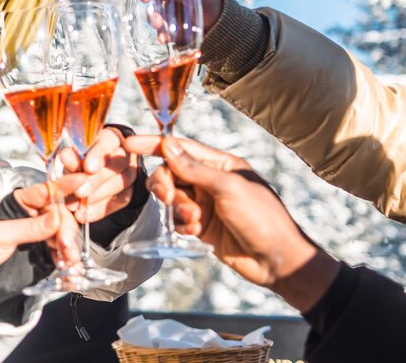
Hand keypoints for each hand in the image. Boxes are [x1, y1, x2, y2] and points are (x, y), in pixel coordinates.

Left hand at [0, 175, 83, 270]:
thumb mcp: (1, 236)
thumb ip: (29, 227)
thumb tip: (56, 217)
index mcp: (22, 203)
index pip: (45, 190)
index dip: (64, 185)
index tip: (80, 180)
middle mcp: (36, 214)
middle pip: (61, 213)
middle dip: (66, 227)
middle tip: (65, 242)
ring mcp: (45, 232)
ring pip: (66, 231)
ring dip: (70, 243)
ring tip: (69, 257)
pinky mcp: (50, 250)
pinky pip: (65, 249)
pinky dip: (69, 256)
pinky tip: (69, 263)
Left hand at [59, 126, 139, 222]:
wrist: (95, 171)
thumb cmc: (82, 157)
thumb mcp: (74, 155)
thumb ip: (71, 155)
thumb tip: (66, 157)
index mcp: (111, 137)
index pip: (109, 142)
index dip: (99, 155)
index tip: (87, 167)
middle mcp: (125, 153)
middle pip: (116, 165)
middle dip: (95, 180)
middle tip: (78, 192)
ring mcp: (130, 173)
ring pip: (118, 184)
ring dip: (94, 197)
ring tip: (74, 206)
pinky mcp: (131, 192)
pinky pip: (118, 202)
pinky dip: (99, 210)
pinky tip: (84, 215)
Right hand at [123, 135, 339, 311]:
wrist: (277, 260)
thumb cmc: (262, 217)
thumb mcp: (227, 188)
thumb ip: (193, 168)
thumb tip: (167, 145)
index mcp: (219, 164)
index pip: (179, 148)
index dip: (153, 145)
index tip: (129, 145)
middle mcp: (210, 181)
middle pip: (170, 173)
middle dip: (165, 184)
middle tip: (167, 197)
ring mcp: (205, 204)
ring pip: (172, 197)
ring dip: (178, 208)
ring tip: (195, 220)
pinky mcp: (202, 226)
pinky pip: (178, 220)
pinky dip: (182, 225)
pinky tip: (196, 232)